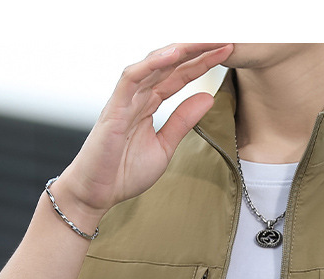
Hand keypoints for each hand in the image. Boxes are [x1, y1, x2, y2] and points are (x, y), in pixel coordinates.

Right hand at [54, 43, 233, 226]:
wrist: (96, 193)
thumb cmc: (123, 173)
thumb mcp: (164, 147)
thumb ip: (183, 121)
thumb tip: (207, 97)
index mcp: (148, 104)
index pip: (178, 76)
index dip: (202, 63)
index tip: (226, 53)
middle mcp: (137, 96)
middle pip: (169, 65)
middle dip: (196, 51)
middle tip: (223, 40)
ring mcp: (125, 99)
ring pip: (153, 65)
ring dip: (180, 51)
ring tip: (204, 42)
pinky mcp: (114, 108)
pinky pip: (132, 77)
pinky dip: (152, 63)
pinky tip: (174, 54)